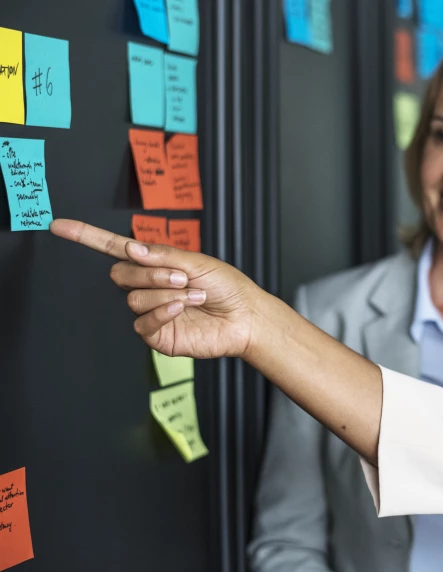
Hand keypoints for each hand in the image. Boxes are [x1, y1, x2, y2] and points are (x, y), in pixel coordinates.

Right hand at [50, 219, 261, 358]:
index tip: (59, 226)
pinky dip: (163, 312)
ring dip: (165, 293)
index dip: (87, 238)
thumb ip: (163, 255)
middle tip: (180, 276)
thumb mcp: (198, 261)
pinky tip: (183, 307)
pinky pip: (143, 322)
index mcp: (155, 265)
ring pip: (133, 298)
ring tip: (193, 293)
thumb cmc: (226, 287)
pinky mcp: (156, 335)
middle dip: (150, 273)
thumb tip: (131, 249)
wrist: (245, 316)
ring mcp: (150, 312)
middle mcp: (148, 288)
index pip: (115, 250)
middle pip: (120, 275)